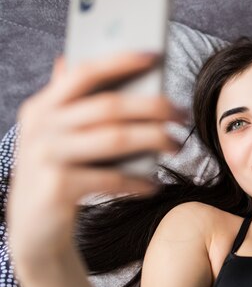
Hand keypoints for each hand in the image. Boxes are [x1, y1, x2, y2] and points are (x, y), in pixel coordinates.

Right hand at [6, 53, 185, 260]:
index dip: (121, 61)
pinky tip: (154, 184)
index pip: (85, 73)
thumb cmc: (58, 175)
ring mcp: (46, 157)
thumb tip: (70, 58)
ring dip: (155, 139)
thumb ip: (68, 103)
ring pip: (116, 138)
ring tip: (176, 145)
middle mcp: (40, 127)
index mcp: (42, 107)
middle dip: (154, 106)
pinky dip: (139, 180)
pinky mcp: (57, 187)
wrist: (33, 231)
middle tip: (183, 114)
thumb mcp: (57, 138)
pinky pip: (112, 177)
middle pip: (110, 106)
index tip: (157, 55)